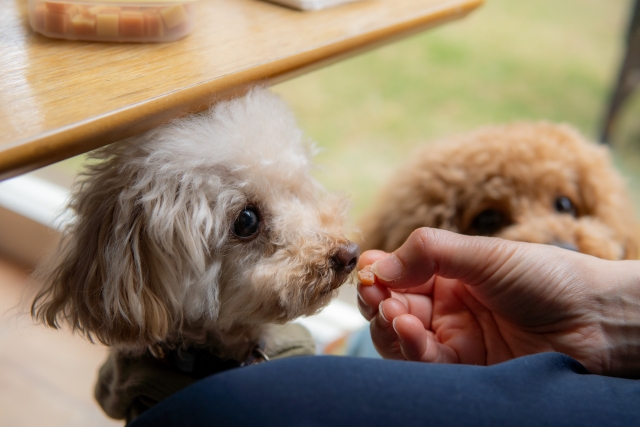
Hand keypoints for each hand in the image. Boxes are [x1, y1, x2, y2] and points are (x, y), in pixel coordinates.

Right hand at [357, 228, 639, 376]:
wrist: (597, 319)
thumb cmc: (547, 277)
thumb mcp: (483, 254)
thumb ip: (428, 253)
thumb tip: (375, 265)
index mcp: (449, 275)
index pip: (398, 275)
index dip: (378, 274)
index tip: (366, 271)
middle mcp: (446, 308)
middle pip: (392, 308)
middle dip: (377, 301)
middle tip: (374, 294)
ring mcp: (454, 340)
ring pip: (401, 338)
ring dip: (388, 325)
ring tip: (392, 311)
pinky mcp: (465, 370)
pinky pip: (426, 362)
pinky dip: (411, 347)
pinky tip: (409, 329)